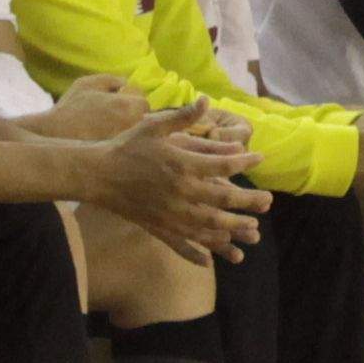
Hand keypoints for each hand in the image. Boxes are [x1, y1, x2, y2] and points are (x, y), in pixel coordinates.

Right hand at [97, 102, 262, 255]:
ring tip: (252, 230)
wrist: (96, 174)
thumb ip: (183, 117)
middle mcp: (180, 192)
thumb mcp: (154, 125)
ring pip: (208, 226)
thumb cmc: (126, 146)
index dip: (244, 161)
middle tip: (268, 201)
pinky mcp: (156, 227)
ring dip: (232, 229)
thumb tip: (206, 100)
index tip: (260, 158)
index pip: (222, 165)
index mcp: (182, 165)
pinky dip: (195, 254)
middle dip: (248, 201)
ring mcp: (169, 214)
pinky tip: (209, 262)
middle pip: (222, 199)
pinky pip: (179, 245)